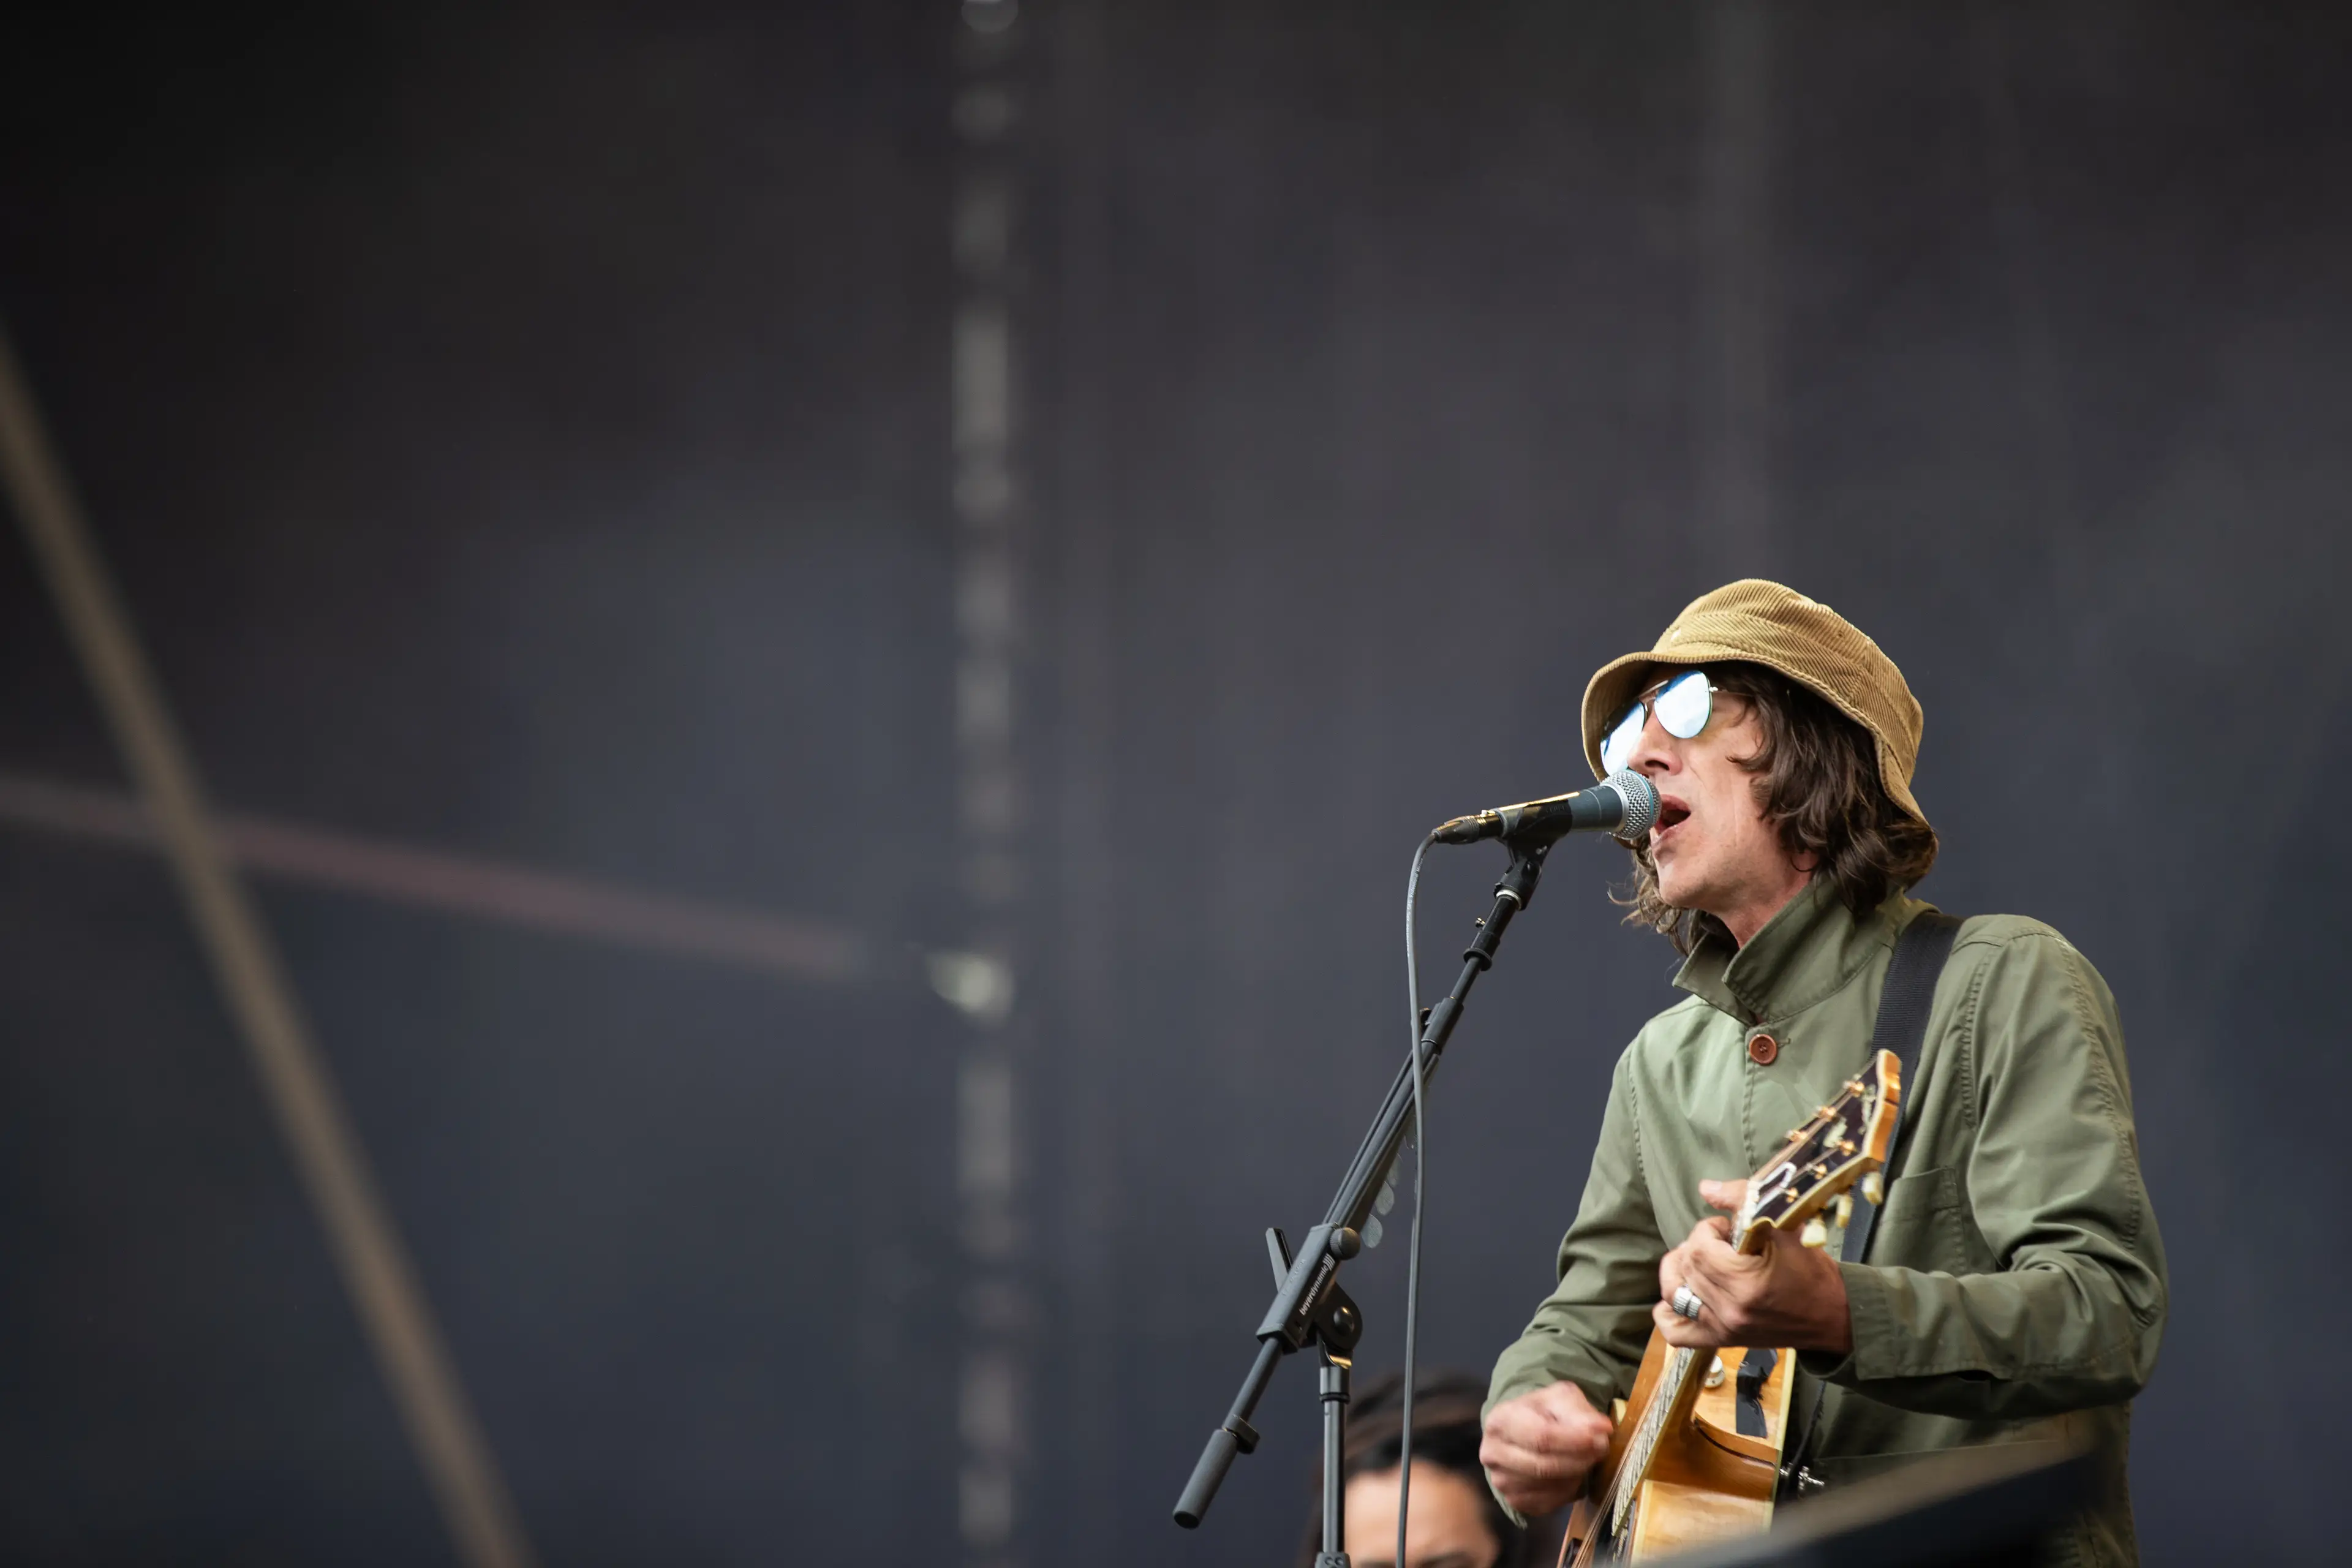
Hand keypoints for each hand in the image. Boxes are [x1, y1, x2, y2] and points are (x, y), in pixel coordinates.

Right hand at [1480, 1380, 1613, 1516]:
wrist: (1524, 1431)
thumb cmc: (1543, 1411)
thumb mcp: (1560, 1398)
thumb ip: (1579, 1411)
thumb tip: (1601, 1429)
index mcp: (1500, 1420)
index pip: (1540, 1437)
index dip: (1573, 1441)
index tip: (1601, 1438)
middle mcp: (1493, 1453)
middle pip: (1544, 1466)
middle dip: (1579, 1460)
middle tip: (1601, 1450)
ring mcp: (1501, 1481)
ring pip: (1549, 1486)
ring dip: (1576, 1474)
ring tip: (1585, 1458)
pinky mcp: (1515, 1501)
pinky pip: (1550, 1503)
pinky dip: (1568, 1490)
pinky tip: (1572, 1474)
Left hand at [1653, 1179, 1853, 1354]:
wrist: (1834, 1316)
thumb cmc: (1811, 1271)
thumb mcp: (1786, 1228)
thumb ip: (1744, 1199)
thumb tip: (1705, 1187)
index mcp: (1745, 1282)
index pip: (1698, 1247)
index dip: (1708, 1229)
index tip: (1728, 1229)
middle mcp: (1730, 1310)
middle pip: (1686, 1268)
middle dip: (1697, 1246)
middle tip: (1720, 1243)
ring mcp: (1724, 1328)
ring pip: (1675, 1295)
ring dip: (1679, 1272)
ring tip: (1698, 1262)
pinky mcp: (1723, 1341)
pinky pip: (1678, 1333)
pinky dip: (1669, 1313)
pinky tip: (1682, 1294)